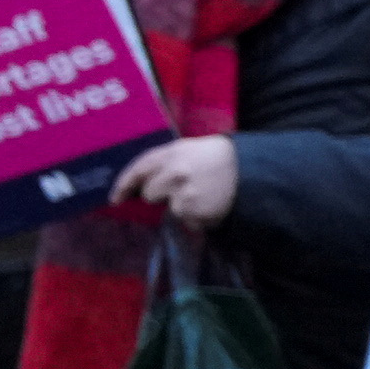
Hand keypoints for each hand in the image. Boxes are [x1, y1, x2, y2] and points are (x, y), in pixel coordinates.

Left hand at [109, 136, 237, 228]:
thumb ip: (165, 161)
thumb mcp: (190, 148)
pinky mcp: (195, 212)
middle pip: (150, 193)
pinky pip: (188, 219)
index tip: (115, 199)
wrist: (254, 171)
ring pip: (171, 208)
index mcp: (172, 153)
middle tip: (183, 188)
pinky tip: (212, 204)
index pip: (138, 170)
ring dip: (183, 206)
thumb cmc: (220, 157)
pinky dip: (198, 216)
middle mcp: (174, 174)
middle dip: (162, 193)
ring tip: (205, 194)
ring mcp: (184, 195)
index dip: (124, 185)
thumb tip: (142, 182)